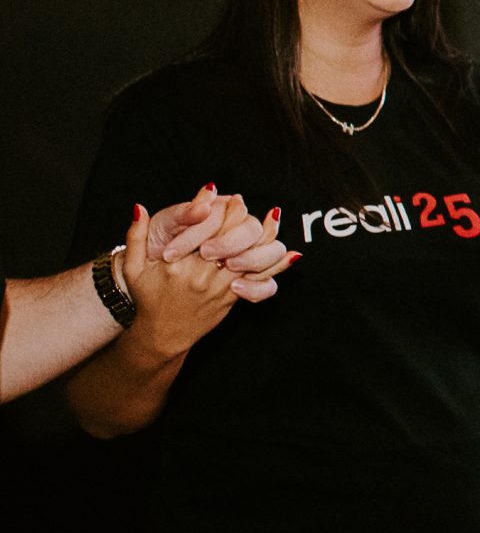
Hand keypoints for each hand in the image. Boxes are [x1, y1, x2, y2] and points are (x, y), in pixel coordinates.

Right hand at [124, 198, 292, 357]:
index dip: (222, 211)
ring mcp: (222, 287)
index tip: (228, 197)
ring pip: (253, 257)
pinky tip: (292, 254)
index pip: (208, 230)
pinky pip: (262, 281)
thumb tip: (139, 207)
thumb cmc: (148, 298)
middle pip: (233, 240)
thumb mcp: (134, 268)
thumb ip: (136, 237)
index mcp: (180, 263)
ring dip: (265, 237)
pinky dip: (278, 267)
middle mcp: (204, 274)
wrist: (162, 335)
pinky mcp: (233, 297)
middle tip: (242, 203)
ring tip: (273, 216)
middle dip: (241, 219)